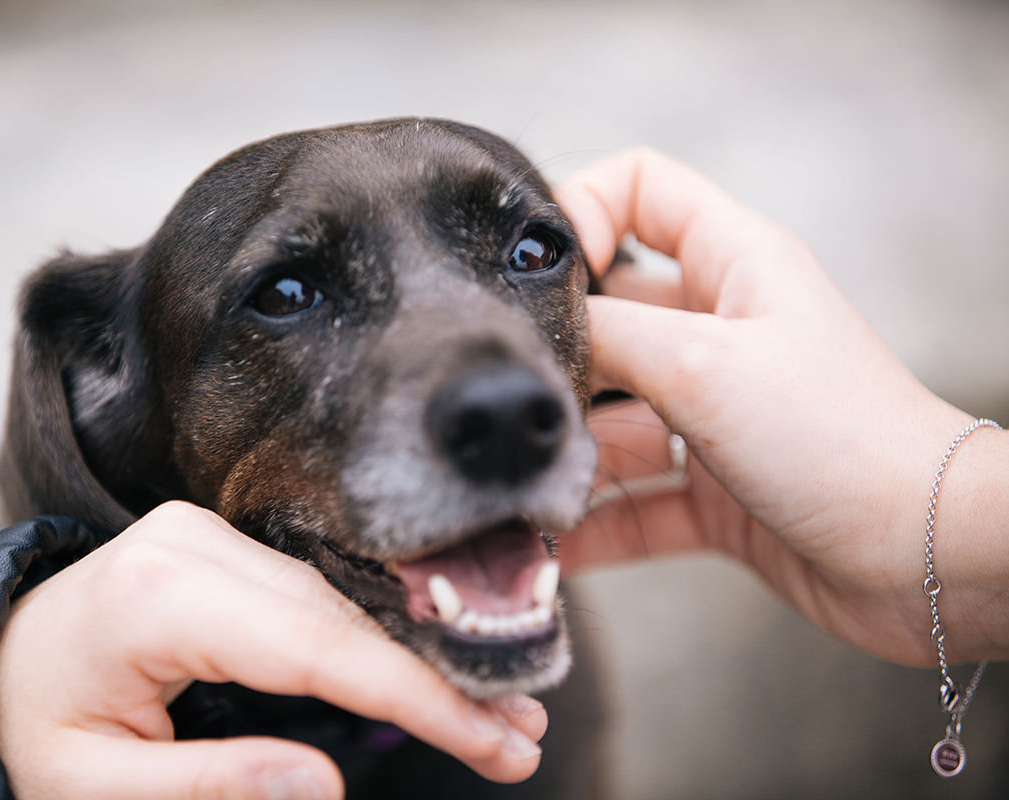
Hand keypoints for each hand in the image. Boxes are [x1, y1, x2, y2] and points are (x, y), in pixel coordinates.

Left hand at [0, 501, 546, 799]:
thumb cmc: (33, 730)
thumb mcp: (93, 788)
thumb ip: (211, 786)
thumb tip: (330, 789)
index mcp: (158, 596)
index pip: (314, 646)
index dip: (412, 694)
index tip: (491, 737)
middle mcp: (193, 544)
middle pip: (342, 614)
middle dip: (435, 679)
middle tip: (519, 735)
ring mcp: (211, 534)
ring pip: (342, 597)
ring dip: (418, 657)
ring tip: (494, 713)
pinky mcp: (224, 545)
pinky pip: (318, 592)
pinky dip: (376, 638)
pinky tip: (426, 667)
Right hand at [554, 149, 1008, 665]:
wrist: (927, 555)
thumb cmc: (841, 437)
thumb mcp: (703, 362)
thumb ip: (606, 335)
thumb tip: (526, 333)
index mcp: (733, 265)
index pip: (640, 189)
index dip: (581, 211)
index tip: (542, 274)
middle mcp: (720, 331)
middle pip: (609, 317)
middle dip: (558, 360)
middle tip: (518, 402)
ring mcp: (715, 413)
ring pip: (615, 420)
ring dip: (571, 457)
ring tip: (528, 489)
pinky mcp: (714, 490)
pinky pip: (636, 498)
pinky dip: (598, 521)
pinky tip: (557, 545)